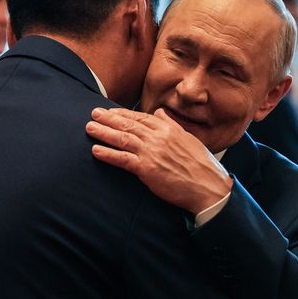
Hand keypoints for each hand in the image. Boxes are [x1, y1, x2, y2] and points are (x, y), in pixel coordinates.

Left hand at [86, 107, 232, 215]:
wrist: (208, 187)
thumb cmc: (201, 166)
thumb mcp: (189, 139)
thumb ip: (172, 124)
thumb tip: (160, 112)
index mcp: (169, 129)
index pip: (141, 117)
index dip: (123, 113)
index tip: (110, 111)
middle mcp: (159, 137)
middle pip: (129, 124)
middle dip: (109, 118)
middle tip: (93, 113)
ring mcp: (152, 152)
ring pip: (123, 138)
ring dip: (104, 132)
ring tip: (89, 128)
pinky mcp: (147, 169)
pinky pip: (123, 159)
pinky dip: (108, 154)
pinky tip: (96, 150)